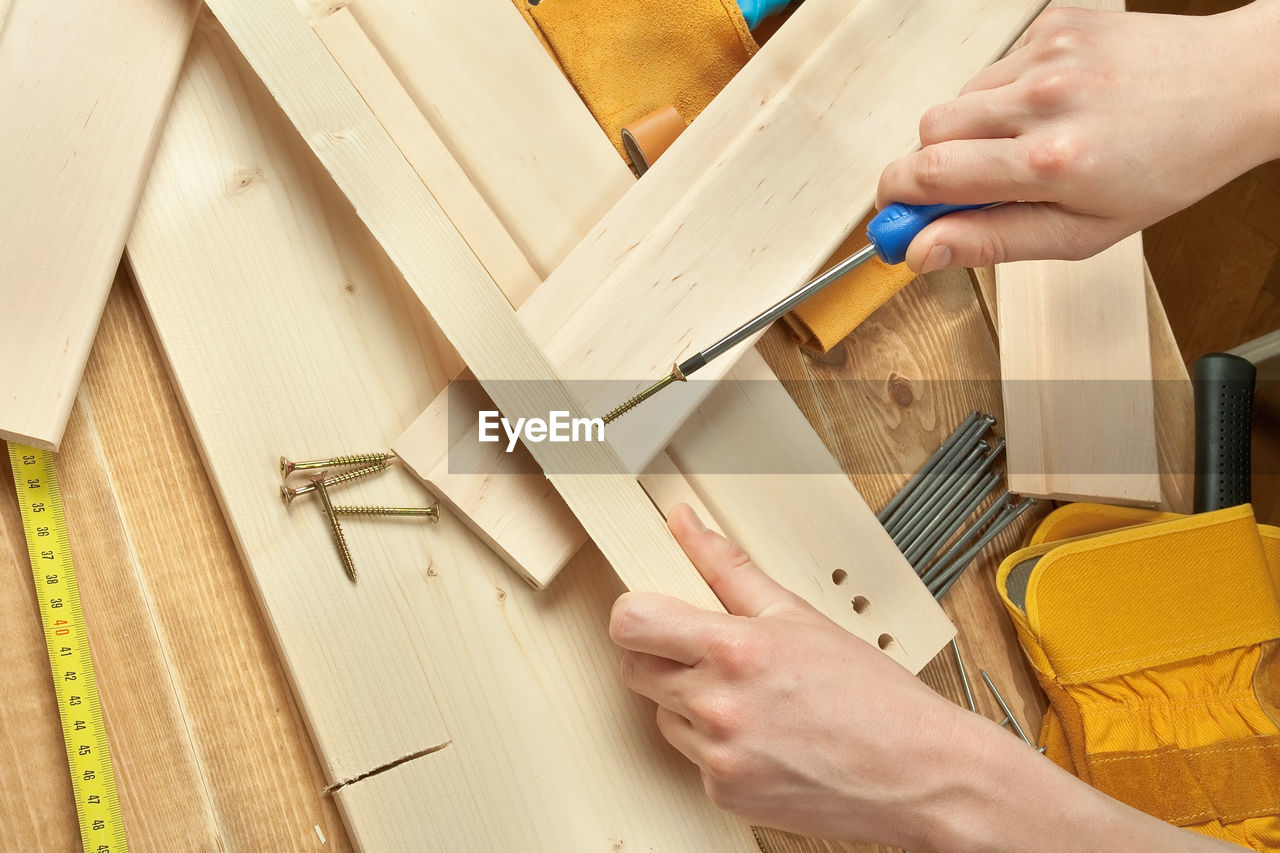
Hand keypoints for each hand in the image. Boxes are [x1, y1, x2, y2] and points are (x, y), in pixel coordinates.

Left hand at [609, 504, 989, 846]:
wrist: (919, 772)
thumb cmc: (872, 695)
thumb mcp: (798, 614)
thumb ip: (727, 567)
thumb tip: (686, 525)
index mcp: (734, 649)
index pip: (630, 622)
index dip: (635, 613)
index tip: (652, 612)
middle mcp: (718, 706)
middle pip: (635, 669)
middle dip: (662, 656)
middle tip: (709, 653)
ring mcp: (719, 755)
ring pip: (663, 716)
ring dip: (690, 704)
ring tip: (752, 698)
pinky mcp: (725, 794)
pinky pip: (693, 758)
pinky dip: (718, 746)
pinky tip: (763, 735)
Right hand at [877, 3, 1279, 271]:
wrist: (1233, 88)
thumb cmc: (1170, 165)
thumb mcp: (1083, 233)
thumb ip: (993, 242)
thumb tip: (924, 250)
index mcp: (1052, 162)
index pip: (930, 176)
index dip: (895, 199)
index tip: (891, 217)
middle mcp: (1045, 100)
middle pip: (929, 131)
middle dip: (930, 165)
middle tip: (959, 188)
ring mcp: (1048, 55)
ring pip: (959, 99)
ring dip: (974, 130)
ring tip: (1026, 145)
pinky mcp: (1053, 23)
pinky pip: (994, 67)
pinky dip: (1006, 95)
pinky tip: (1050, 107)